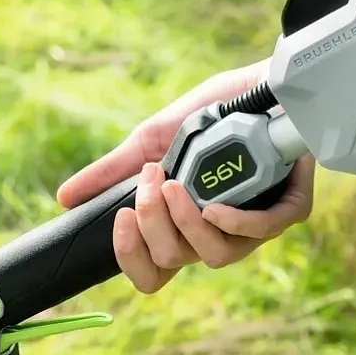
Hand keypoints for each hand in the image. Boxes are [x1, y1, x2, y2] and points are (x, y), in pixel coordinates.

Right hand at [56, 60, 315, 293]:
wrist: (256, 82)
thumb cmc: (210, 113)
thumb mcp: (155, 139)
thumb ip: (115, 170)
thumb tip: (65, 198)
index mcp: (185, 224)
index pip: (154, 272)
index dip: (132, 259)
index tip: (121, 219)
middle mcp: (219, 231)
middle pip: (176, 261)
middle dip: (155, 222)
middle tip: (154, 179)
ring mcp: (256, 223)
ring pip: (216, 256)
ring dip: (188, 223)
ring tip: (178, 187)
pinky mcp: (290, 205)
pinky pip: (264, 231)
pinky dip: (236, 223)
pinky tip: (217, 207)